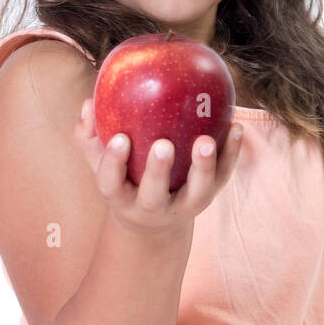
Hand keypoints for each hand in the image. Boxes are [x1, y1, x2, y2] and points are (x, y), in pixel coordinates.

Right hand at [73, 97, 244, 236]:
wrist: (153, 221)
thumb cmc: (124, 179)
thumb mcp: (103, 164)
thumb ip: (91, 136)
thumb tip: (88, 103)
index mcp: (121, 197)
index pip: (111, 183)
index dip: (113, 163)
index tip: (119, 139)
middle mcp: (151, 207)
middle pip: (153, 196)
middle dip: (158, 171)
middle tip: (163, 144)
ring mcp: (183, 205)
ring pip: (196, 192)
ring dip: (204, 167)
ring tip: (207, 140)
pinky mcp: (207, 197)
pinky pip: (222, 177)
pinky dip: (231, 153)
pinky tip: (236, 127)